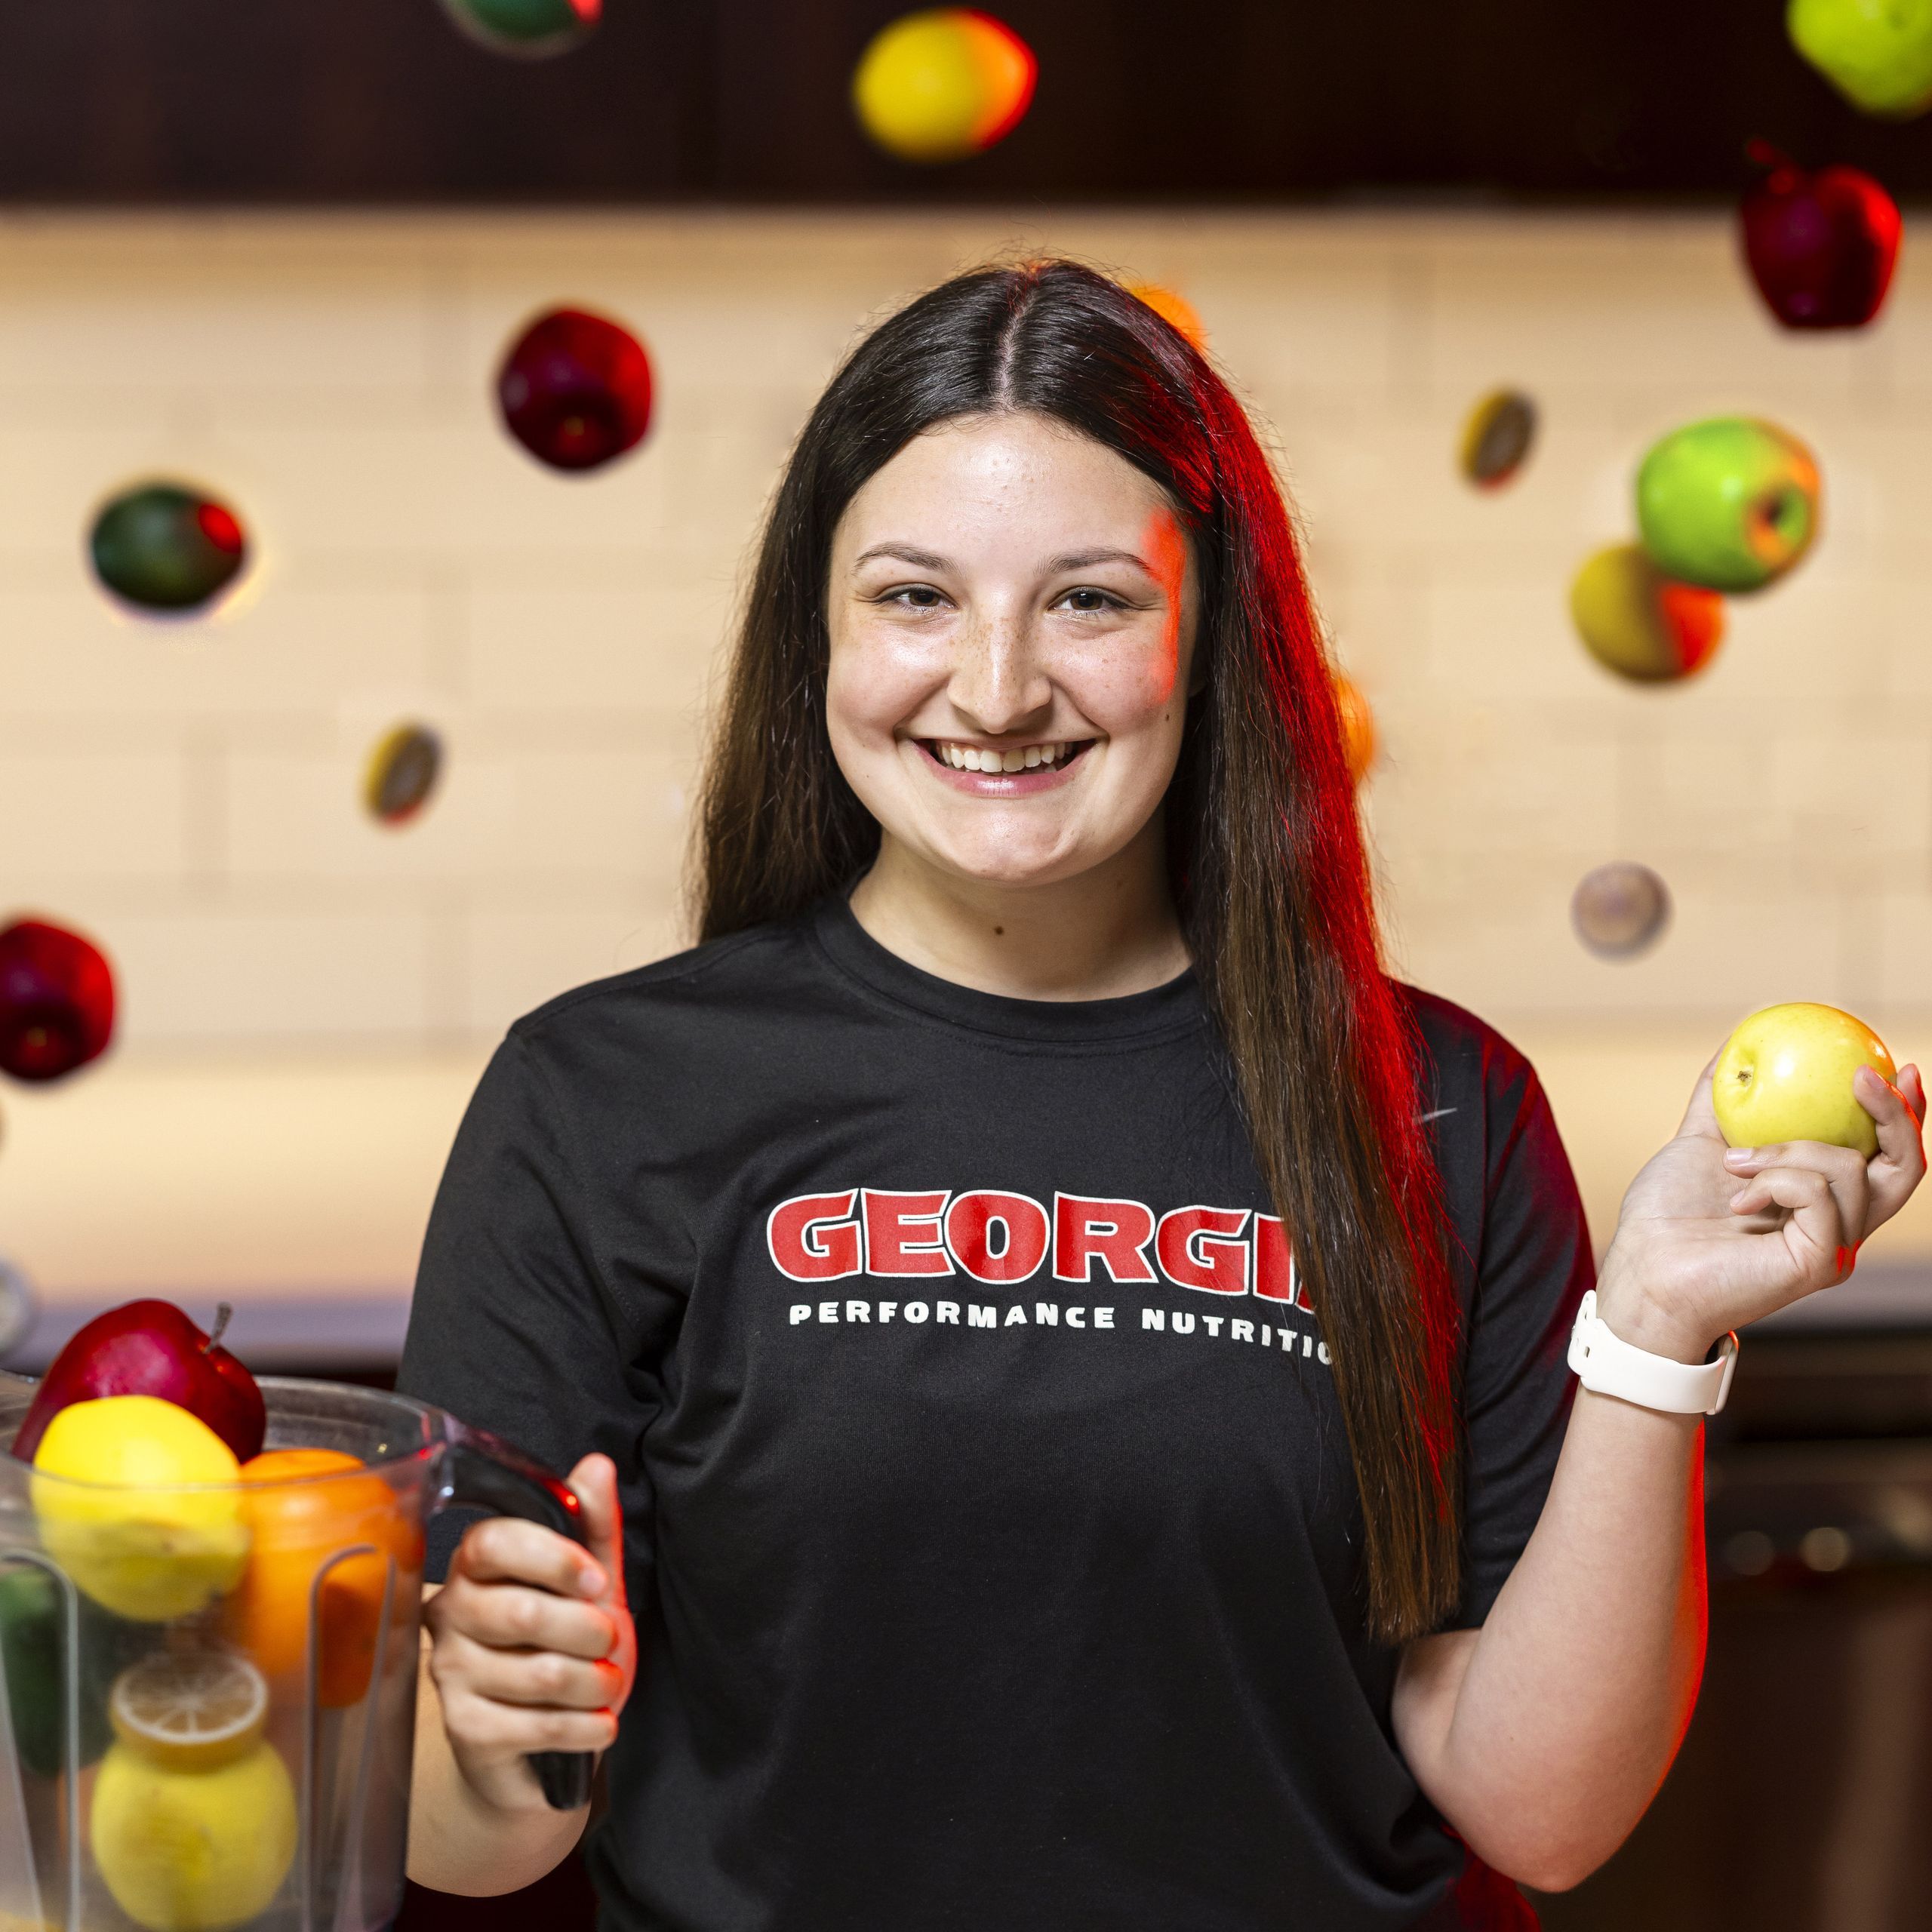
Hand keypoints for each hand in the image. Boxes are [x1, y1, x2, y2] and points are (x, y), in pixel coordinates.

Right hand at [425, 1454, 634, 1815]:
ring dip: (596, 1684)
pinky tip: (598, 1721)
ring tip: (607, 1684)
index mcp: (478, 1565)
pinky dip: (586, 1727)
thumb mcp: (593, 1583)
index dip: (553, 1558)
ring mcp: (451, 1673)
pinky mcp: (465, 1730)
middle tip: (612, 1640)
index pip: (494, 1541)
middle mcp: (452, 1613)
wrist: (547, 1743)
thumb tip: (597, 1466)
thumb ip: (593, 1525)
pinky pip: (537, 1726)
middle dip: (589, 1630)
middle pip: (522, 1613)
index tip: (598, 1580)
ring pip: (539, 1674)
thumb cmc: (567, 1647)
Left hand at [1595, 1055, 1926, 1362]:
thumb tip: (1733, 1045)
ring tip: (1734, 1163)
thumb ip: (1720, 1099)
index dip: (1903, 1113)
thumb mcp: (1699, 1142)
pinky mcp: (1820, 1261)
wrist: (1642, 1267)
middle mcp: (1841, 1224)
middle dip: (1896, 1115)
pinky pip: (1817, 1194)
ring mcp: (1835, 1246)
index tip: (1893, 1066)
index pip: (1887, 1155)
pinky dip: (1775, 1180)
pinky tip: (1739, 1197)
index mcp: (1823, 1198)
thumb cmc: (1668, 1215)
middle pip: (1905, 1168)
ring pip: (1849, 1169)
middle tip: (1862, 1076)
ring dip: (1786, 1150)